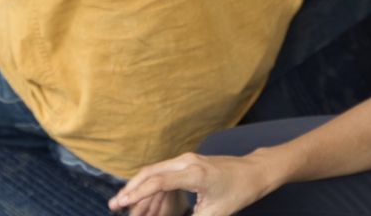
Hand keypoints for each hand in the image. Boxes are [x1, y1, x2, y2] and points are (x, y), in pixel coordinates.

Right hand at [109, 152, 281, 215]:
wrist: (255, 171)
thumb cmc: (240, 190)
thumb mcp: (216, 213)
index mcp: (194, 173)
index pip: (158, 182)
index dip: (136, 194)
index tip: (120, 204)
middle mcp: (186, 161)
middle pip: (149, 173)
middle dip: (130, 190)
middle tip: (114, 206)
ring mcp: (186, 160)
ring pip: (155, 175)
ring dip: (142, 193)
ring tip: (132, 214)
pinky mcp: (187, 164)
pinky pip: (165, 176)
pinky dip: (155, 191)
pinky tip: (149, 208)